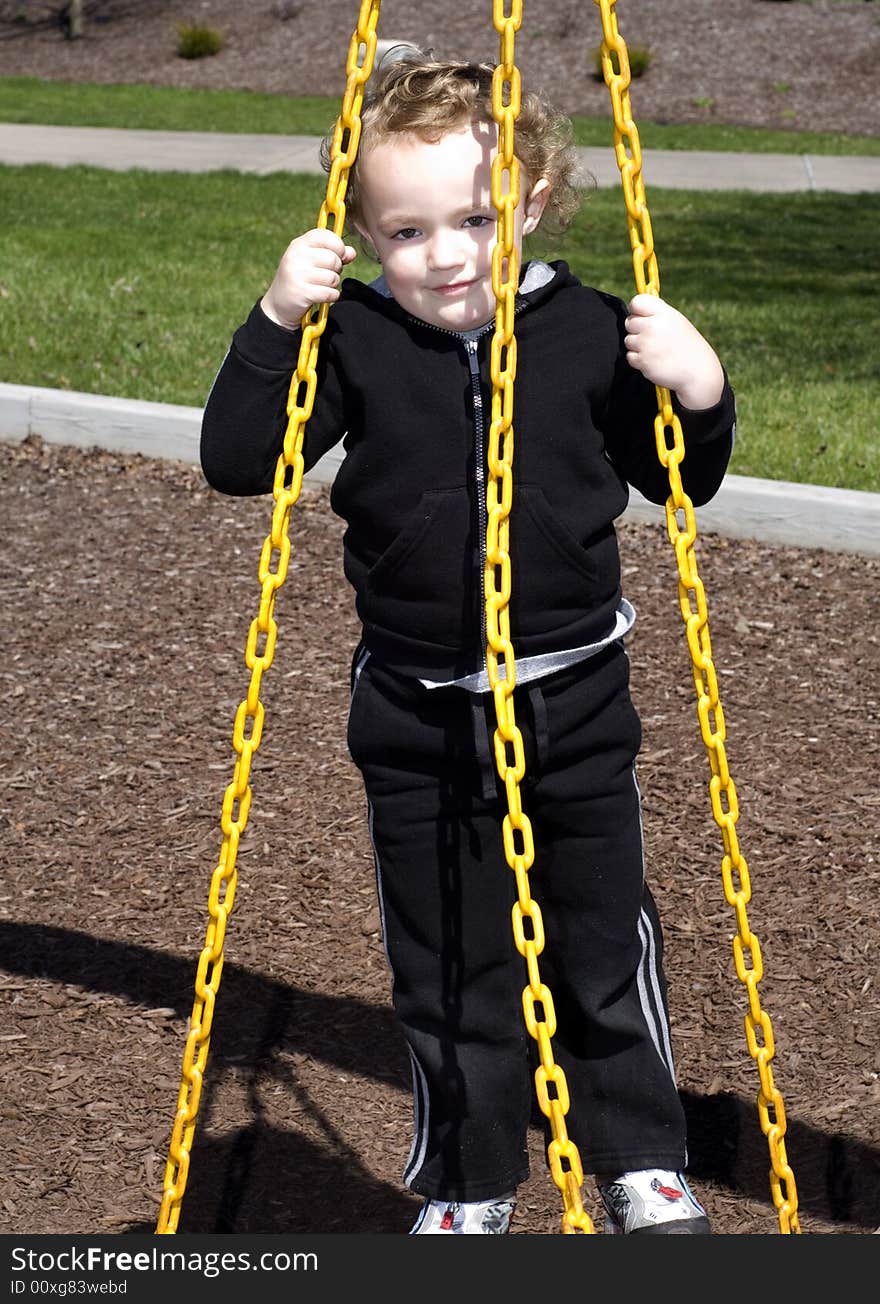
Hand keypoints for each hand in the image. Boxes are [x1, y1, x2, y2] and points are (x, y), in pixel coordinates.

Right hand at [261, 228, 357, 328]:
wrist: (279, 305)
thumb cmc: (300, 279)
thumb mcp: (313, 262)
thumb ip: (334, 254)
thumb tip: (352, 252)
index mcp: (299, 244)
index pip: (325, 235)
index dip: (337, 246)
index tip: (338, 255)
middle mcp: (296, 256)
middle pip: (333, 258)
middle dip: (336, 269)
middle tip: (326, 275)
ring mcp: (298, 274)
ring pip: (333, 277)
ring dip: (333, 285)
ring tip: (321, 286)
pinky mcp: (302, 292)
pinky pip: (330, 293)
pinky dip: (331, 296)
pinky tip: (321, 296)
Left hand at [624, 293, 724, 409]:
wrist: (698, 371)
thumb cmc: (687, 345)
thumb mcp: (677, 321)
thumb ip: (657, 314)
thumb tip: (636, 309)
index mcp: (664, 313)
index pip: (637, 302)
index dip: (636, 310)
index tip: (641, 317)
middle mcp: (653, 326)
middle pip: (629, 322)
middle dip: (637, 330)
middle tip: (652, 338)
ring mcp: (646, 344)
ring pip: (628, 341)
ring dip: (638, 346)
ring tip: (656, 350)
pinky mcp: (643, 361)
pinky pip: (630, 357)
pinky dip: (639, 360)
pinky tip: (654, 361)